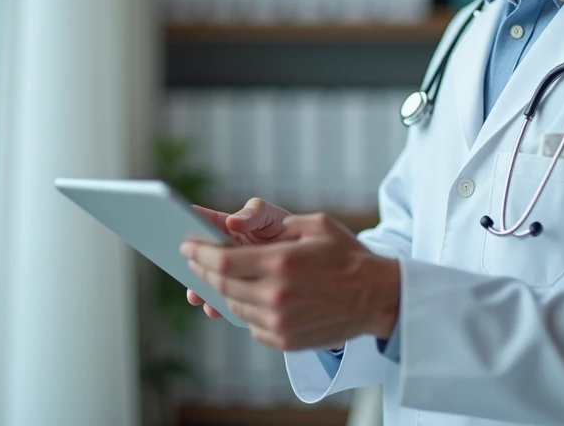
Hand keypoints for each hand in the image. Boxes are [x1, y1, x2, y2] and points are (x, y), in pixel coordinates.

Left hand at [180, 212, 400, 350]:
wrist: (377, 296)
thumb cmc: (346, 255)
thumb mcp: (315, 225)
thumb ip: (275, 221)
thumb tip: (234, 225)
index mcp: (282, 262)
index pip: (222, 261)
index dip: (198, 253)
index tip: (186, 246)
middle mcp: (277, 295)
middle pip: (221, 285)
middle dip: (202, 270)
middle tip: (194, 259)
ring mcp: (280, 322)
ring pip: (233, 306)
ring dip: (222, 291)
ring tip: (219, 277)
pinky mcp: (285, 341)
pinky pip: (250, 324)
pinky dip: (245, 309)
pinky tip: (250, 295)